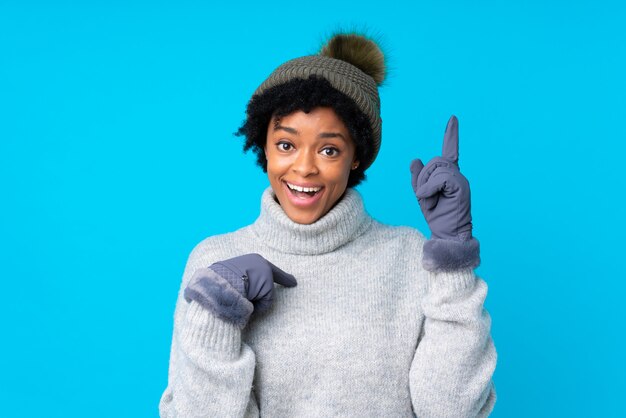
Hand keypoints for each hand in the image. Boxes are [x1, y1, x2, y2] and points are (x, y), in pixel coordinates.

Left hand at [184, 253, 296, 327]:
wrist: (226, 281)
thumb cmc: (250, 285)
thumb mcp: (267, 293)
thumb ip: (266, 299)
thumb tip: (254, 305)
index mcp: (262, 263)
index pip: (277, 274)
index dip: (286, 280)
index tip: (294, 283)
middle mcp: (250, 261)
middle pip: (261, 278)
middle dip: (263, 287)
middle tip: (260, 297)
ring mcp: (237, 265)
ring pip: (248, 282)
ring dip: (248, 291)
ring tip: (243, 300)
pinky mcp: (224, 272)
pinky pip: (235, 284)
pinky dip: (236, 291)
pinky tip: (234, 297)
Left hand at [410, 115, 472, 241]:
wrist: (448, 234)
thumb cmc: (437, 216)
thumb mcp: (422, 196)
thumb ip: (418, 179)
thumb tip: (415, 159)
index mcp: (449, 176)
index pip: (450, 151)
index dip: (451, 135)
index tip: (453, 119)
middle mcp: (457, 175)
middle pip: (435, 161)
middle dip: (423, 178)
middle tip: (425, 197)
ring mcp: (461, 180)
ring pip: (436, 168)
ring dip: (426, 186)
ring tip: (430, 201)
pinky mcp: (461, 187)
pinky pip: (440, 178)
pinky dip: (430, 188)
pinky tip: (430, 200)